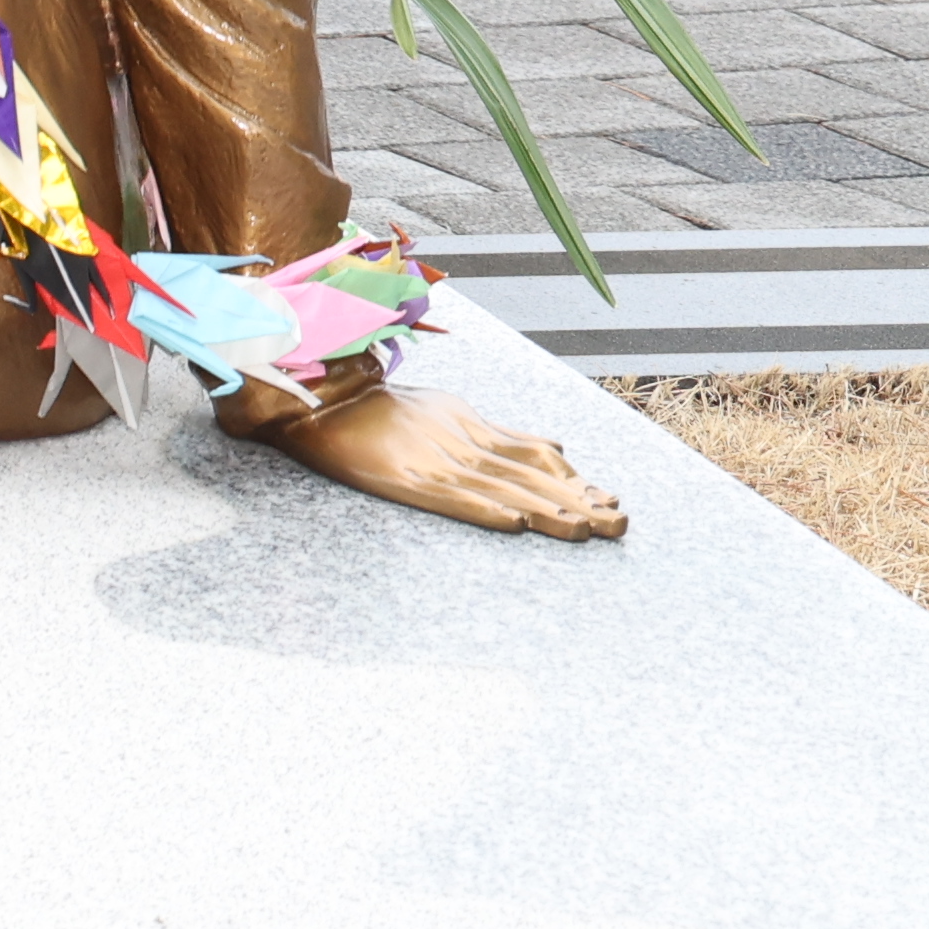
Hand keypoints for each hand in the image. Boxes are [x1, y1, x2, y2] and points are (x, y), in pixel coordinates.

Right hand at [232, 382, 626, 540]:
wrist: (309, 398)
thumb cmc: (374, 406)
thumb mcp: (445, 407)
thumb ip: (501, 432)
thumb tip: (559, 445)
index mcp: (465, 422)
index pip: (533, 452)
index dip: (574, 477)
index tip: (610, 498)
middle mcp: (455, 439)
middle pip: (526, 474)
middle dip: (576, 500)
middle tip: (619, 523)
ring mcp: (428, 457)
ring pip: (498, 486)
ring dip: (544, 509)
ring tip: (585, 530)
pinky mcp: (399, 477)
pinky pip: (447, 495)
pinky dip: (482, 507)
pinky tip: (513, 523)